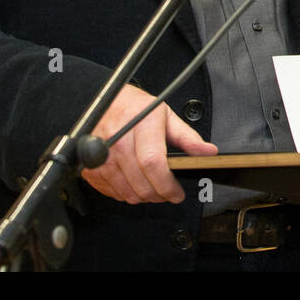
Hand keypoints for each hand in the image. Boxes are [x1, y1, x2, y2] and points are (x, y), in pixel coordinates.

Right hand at [80, 83, 216, 204]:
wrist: (106, 103)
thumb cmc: (135, 109)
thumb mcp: (166, 116)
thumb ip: (188, 137)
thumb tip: (208, 152)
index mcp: (141, 124)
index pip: (153, 164)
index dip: (167, 185)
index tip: (177, 193)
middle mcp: (118, 140)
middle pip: (141, 184)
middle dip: (159, 195)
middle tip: (168, 192)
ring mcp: (102, 155)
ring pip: (128, 193)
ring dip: (144, 196)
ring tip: (152, 185)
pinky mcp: (91, 168)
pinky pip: (113, 193)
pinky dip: (127, 193)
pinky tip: (134, 181)